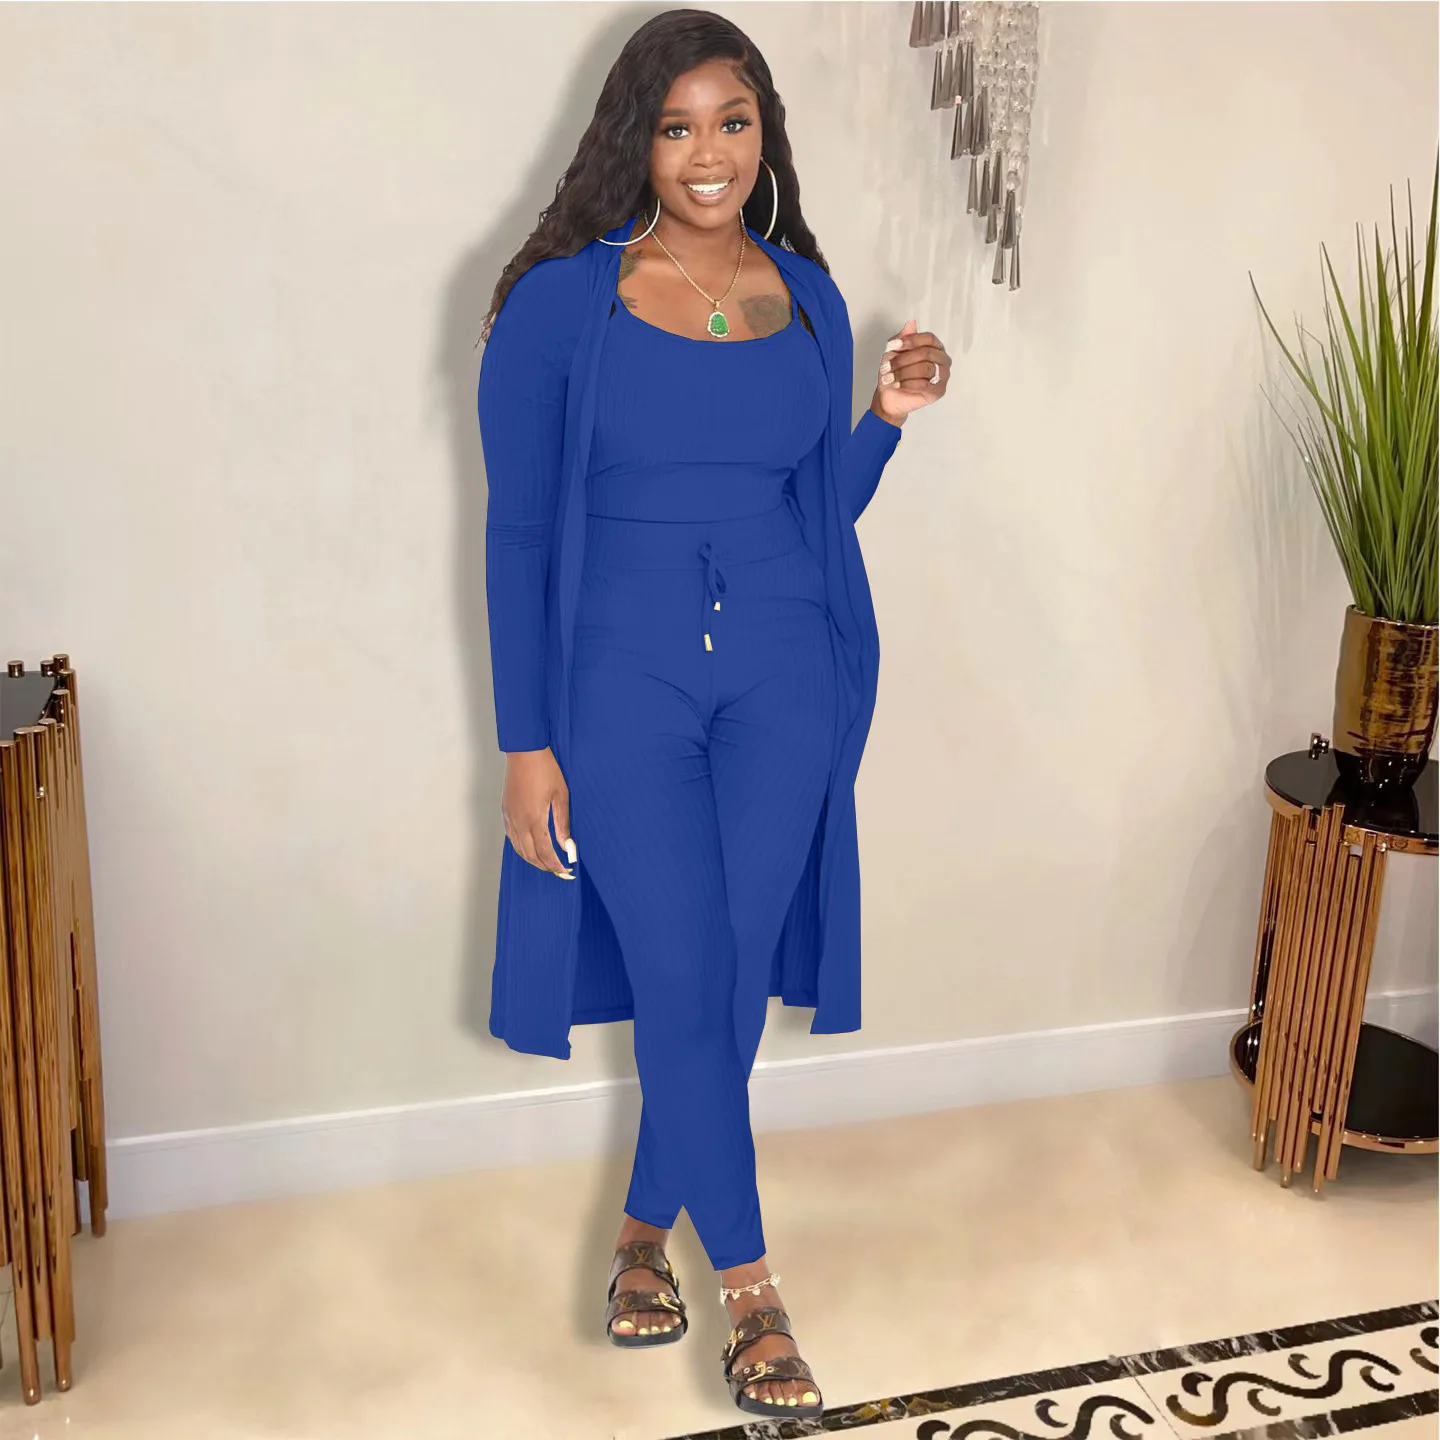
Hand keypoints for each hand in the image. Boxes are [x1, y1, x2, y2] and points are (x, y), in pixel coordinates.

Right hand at [501, 748, 576, 878]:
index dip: (555, 865)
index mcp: (534, 819)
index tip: (566, 872)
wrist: (525, 752)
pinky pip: (512, 838)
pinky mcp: (505, 812)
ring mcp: (510, 818)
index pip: (545, 853)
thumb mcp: (561, 796)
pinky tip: (532, 848)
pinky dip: (522, 849)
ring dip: (533, 860)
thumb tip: (567, 846)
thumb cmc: (546, 770)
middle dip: (545, 867)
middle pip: (530, 855)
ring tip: (548, 863)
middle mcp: (518, 822)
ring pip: (519, 849)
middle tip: (559, 871)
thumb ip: (562, 824)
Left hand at [871, 319, 951, 423]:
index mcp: (933, 346)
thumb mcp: (893, 351)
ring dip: (903, 373)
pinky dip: (909, 385)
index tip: (893, 346)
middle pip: (926, 353)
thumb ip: (903, 337)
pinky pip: (926, 385)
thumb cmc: (894, 372)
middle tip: (887, 366)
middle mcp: (941, 359)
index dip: (910, 341)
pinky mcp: (939, 390)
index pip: (928, 338)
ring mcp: (942, 375)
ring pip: (925, 368)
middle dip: (903, 360)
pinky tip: (899, 385)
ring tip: (891, 377)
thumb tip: (911, 323)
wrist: (889, 395)